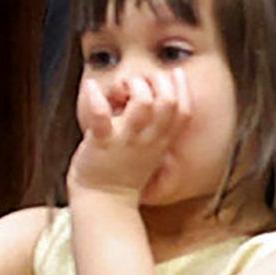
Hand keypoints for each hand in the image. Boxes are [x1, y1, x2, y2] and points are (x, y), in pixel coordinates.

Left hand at [71, 67, 187, 202]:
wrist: (104, 202)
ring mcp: (126, 141)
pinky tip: (91, 86)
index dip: (183, 88)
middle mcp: (148, 140)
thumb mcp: (149, 150)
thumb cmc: (122, 172)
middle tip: (138, 83)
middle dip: (157, 81)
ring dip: (133, 86)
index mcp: (161, 140)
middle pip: (168, 102)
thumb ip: (155, 127)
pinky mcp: (101, 143)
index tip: (175, 72)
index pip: (184, 110)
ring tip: (120, 88)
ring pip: (143, 104)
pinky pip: (101, 116)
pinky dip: (95, 98)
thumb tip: (152, 98)